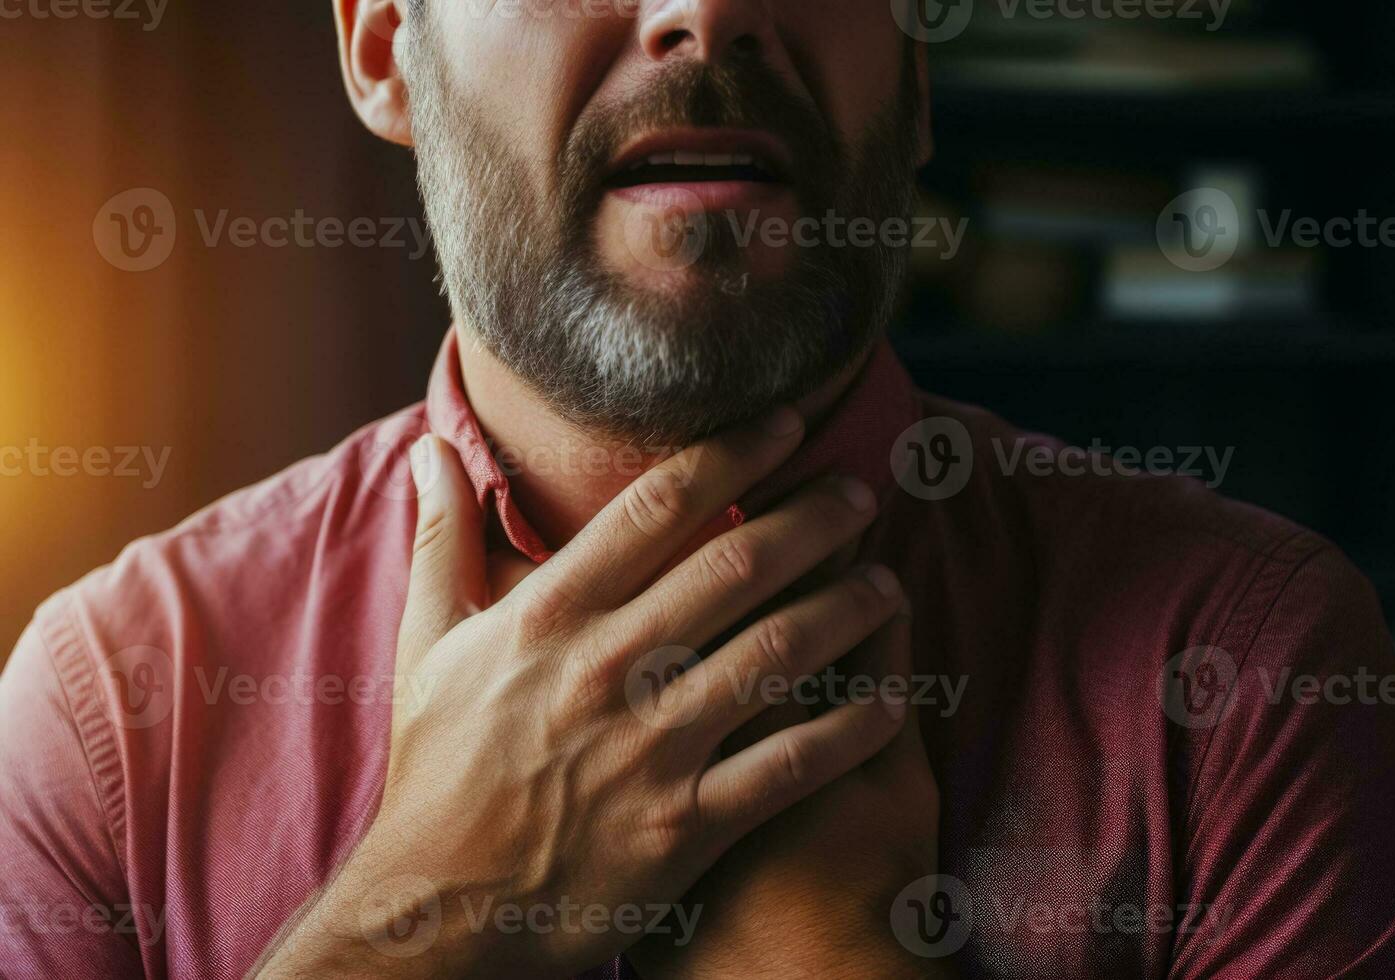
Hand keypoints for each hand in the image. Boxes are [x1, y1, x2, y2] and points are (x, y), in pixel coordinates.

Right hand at [253, 408, 909, 977]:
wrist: (439, 911)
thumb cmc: (438, 772)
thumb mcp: (426, 646)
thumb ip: (442, 540)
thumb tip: (433, 445)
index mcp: (549, 617)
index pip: (656, 507)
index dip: (733, 454)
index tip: (787, 423)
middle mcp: (608, 669)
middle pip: (737, 566)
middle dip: (814, 517)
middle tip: (862, 492)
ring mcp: (651, 748)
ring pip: (777, 654)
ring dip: (848, 608)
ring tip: (889, 582)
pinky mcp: (685, 824)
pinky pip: (789, 766)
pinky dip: (850, 728)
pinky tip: (892, 699)